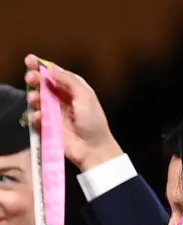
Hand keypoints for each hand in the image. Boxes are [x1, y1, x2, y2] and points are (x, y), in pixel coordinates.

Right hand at [23, 55, 121, 170]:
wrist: (94, 148)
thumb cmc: (93, 122)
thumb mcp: (85, 96)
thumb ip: (69, 81)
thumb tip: (51, 68)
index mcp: (73, 89)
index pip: (54, 74)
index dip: (42, 66)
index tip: (30, 60)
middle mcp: (62, 99)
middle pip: (43, 84)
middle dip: (34, 79)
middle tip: (30, 78)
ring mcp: (54, 113)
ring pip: (38, 99)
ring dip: (33, 96)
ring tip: (35, 98)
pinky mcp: (49, 126)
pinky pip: (37, 118)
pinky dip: (36, 116)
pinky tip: (39, 116)